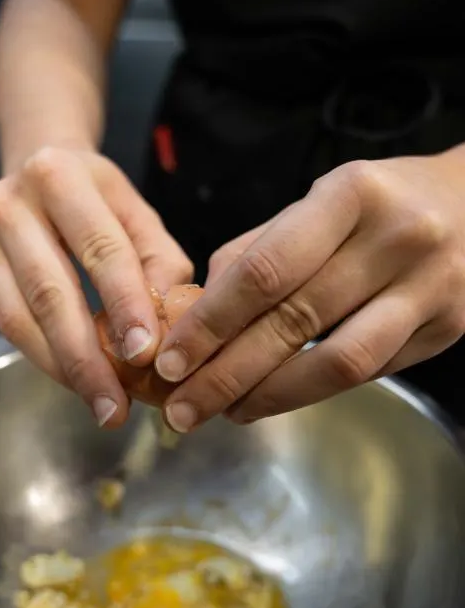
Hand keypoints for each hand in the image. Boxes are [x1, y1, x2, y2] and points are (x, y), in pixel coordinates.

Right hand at [0, 146, 192, 426]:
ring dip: (64, 369)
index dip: (124, 304)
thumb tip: (167, 327)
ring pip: (21, 317)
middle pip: (51, 291)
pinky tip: (77, 381)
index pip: (99, 249)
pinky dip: (46, 359)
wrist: (40, 162)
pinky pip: (9, 324)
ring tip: (101, 405)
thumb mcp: (138, 214)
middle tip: (117, 405)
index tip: (145, 355)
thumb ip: (159, 263)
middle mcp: (12, 201)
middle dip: (87, 356)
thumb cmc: (99, 196)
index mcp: (62, 175)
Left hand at [154, 152, 464, 430]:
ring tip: (224, 413)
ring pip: (338, 363)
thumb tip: (198, 313)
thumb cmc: (386, 200)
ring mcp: (430, 289)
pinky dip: (311, 391)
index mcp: (350, 195)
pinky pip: (369, 373)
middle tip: (182, 407)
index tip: (170, 359)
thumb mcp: (323, 199)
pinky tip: (273, 399)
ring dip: (270, 397)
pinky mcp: (447, 330)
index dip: (210, 323)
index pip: (265, 271)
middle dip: (226, 373)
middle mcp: (396, 240)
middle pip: (294, 323)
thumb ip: (261, 250)